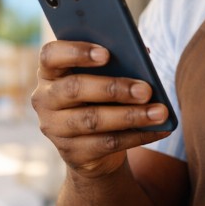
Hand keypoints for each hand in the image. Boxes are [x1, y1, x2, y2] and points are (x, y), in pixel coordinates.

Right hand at [31, 40, 171, 178]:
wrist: (91, 147)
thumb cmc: (99, 98)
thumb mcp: (101, 78)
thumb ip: (115, 63)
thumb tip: (144, 56)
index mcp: (49, 72)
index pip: (51, 56)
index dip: (76, 52)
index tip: (106, 53)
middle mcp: (45, 100)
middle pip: (74, 89)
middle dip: (113, 88)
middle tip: (146, 89)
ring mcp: (55, 129)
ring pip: (93, 120)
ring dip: (131, 115)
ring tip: (159, 112)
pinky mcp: (72, 153)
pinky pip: (108, 143)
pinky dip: (138, 135)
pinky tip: (159, 129)